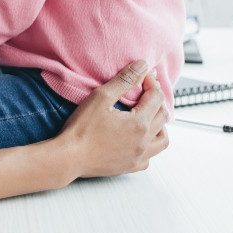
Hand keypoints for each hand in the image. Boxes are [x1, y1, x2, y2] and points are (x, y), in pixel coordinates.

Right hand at [58, 60, 168, 178]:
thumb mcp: (101, 97)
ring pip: (162, 139)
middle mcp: (144, 141)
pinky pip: (150, 156)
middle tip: (146, 90)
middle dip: (157, 99)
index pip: (156, 97)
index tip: (143, 75)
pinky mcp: (131, 166)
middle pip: (163, 116)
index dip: (151, 82)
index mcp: (139, 123)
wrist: (70, 157)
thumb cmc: (82, 129)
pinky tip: (140, 139)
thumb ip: (124, 80)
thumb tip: (142, 66)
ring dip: (160, 124)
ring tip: (149, 115)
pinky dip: (150, 145)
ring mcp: (139, 156)